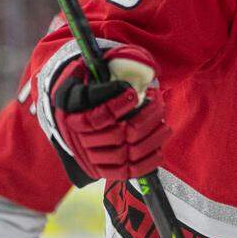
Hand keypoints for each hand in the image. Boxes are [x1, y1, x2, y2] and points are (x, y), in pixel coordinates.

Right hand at [51, 45, 169, 180]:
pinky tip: (159, 149)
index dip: (117, 106)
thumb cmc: (90, 85)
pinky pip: (127, 172)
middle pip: (116, 136)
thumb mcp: (92, 70)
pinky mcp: (102, 170)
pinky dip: (147, 162)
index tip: (133, 93)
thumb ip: (112, 65)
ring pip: (125, 154)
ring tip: (164, 125)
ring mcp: (90, 156)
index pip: (97, 117)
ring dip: (151, 139)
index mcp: (72, 113)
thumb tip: (143, 65)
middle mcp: (78, 138)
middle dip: (144, 119)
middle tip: (158, 104)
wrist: (74, 111)